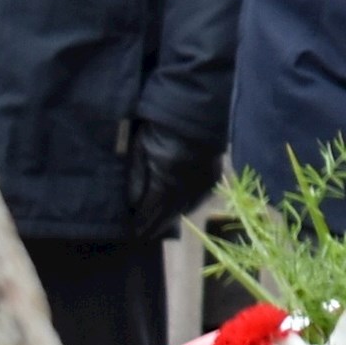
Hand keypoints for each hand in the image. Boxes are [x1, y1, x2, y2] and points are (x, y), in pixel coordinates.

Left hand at [124, 123, 224, 243]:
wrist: (194, 109)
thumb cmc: (159, 126)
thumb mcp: (140, 148)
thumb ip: (136, 177)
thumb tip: (132, 204)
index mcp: (167, 180)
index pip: (152, 210)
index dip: (143, 223)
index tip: (133, 234)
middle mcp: (187, 187)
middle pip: (169, 213)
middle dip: (156, 225)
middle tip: (144, 236)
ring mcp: (203, 183)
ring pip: (184, 209)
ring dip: (170, 218)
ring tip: (158, 227)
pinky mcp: (213, 176)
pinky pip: (197, 200)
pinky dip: (185, 208)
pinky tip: (179, 211)